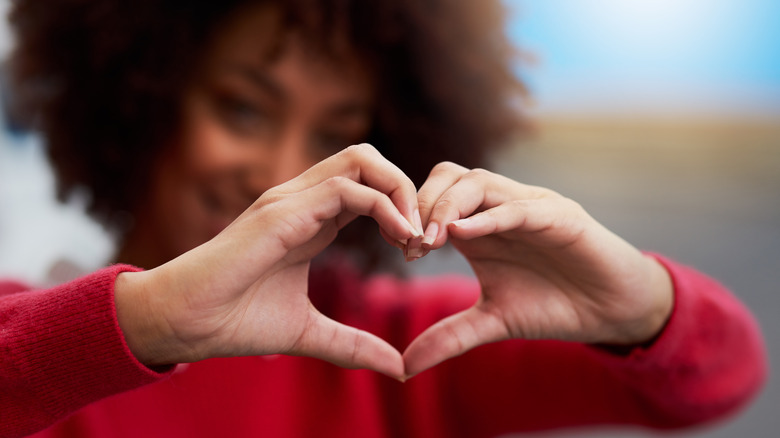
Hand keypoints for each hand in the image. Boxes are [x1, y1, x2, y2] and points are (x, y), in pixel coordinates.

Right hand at [115, 144, 421, 378]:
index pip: (367, 186)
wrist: (186, 323)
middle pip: (368, 158)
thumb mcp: (309, 332)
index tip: (416, 252)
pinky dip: (384, 207)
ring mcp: (291, 200)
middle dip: (406, 188)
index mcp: (310, 219)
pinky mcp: (282, 212)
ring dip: (399, 192)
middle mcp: (302, 200)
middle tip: (422, 236)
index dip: (400, 210)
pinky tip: (400, 240)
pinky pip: (346, 189)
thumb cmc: (235, 320)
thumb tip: (396, 367)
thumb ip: (353, 344)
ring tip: (414, 237)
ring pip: (362, 159)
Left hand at [403, 162, 673, 376]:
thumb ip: (449, 336)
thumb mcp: (492, 322)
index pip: (435, 197)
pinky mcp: (561, 216)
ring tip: (431, 240)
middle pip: (450, 177)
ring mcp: (530, 206)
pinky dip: (490, 216)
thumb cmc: (552, 306)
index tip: (401, 250)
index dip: (412, 217)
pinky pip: (520, 207)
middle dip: (423, 204)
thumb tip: (404, 368)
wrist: (611, 311)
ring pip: (480, 182)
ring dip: (448, 206)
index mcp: (480, 225)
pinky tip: (463, 232)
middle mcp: (501, 207)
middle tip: (411, 244)